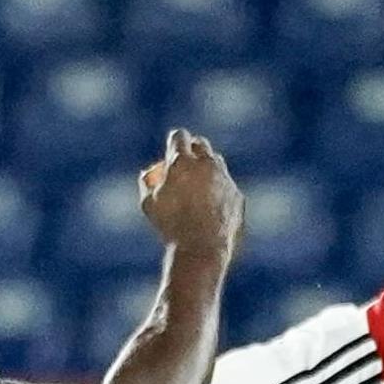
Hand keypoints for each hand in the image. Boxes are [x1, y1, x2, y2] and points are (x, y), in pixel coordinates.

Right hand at [139, 129, 239, 262]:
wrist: (202, 247)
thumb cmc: (170, 226)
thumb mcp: (148, 205)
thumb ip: (147, 182)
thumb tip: (150, 174)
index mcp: (181, 161)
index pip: (179, 136)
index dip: (174, 142)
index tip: (171, 152)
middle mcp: (206, 164)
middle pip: (200, 143)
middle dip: (191, 150)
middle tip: (183, 163)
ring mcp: (224, 178)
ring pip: (216, 162)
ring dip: (205, 167)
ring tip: (195, 185)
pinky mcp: (236, 194)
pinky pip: (226, 184)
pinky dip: (218, 189)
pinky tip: (209, 206)